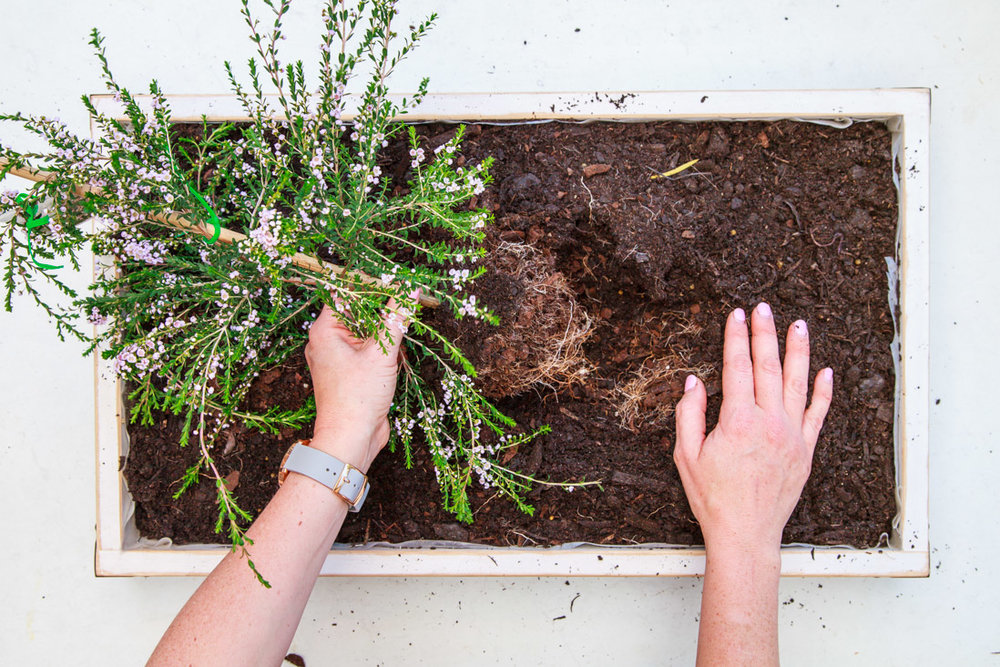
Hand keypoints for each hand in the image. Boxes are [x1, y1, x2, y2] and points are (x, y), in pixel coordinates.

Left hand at [304, 292, 416, 471]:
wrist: (350, 439)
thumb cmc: (357, 397)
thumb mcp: (382, 353)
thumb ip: (397, 317)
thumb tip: (410, 290)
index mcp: (324, 330)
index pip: (348, 294)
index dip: (373, 289)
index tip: (398, 287)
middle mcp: (326, 341)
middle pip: (358, 313)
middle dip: (383, 315)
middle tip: (405, 315)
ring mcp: (336, 358)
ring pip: (366, 333)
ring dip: (386, 337)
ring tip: (396, 350)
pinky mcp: (348, 372)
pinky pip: (366, 351)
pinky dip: (382, 353)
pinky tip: (394, 364)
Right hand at [673, 303, 833, 555]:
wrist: (746, 533)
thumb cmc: (713, 498)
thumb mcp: (686, 456)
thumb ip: (689, 414)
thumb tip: (694, 382)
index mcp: (738, 420)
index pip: (738, 367)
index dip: (736, 338)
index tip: (736, 315)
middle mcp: (770, 422)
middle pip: (769, 367)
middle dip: (765, 333)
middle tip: (764, 308)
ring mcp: (792, 435)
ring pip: (798, 383)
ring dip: (798, 351)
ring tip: (798, 325)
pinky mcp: (806, 451)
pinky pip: (818, 414)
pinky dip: (823, 391)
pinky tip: (825, 371)